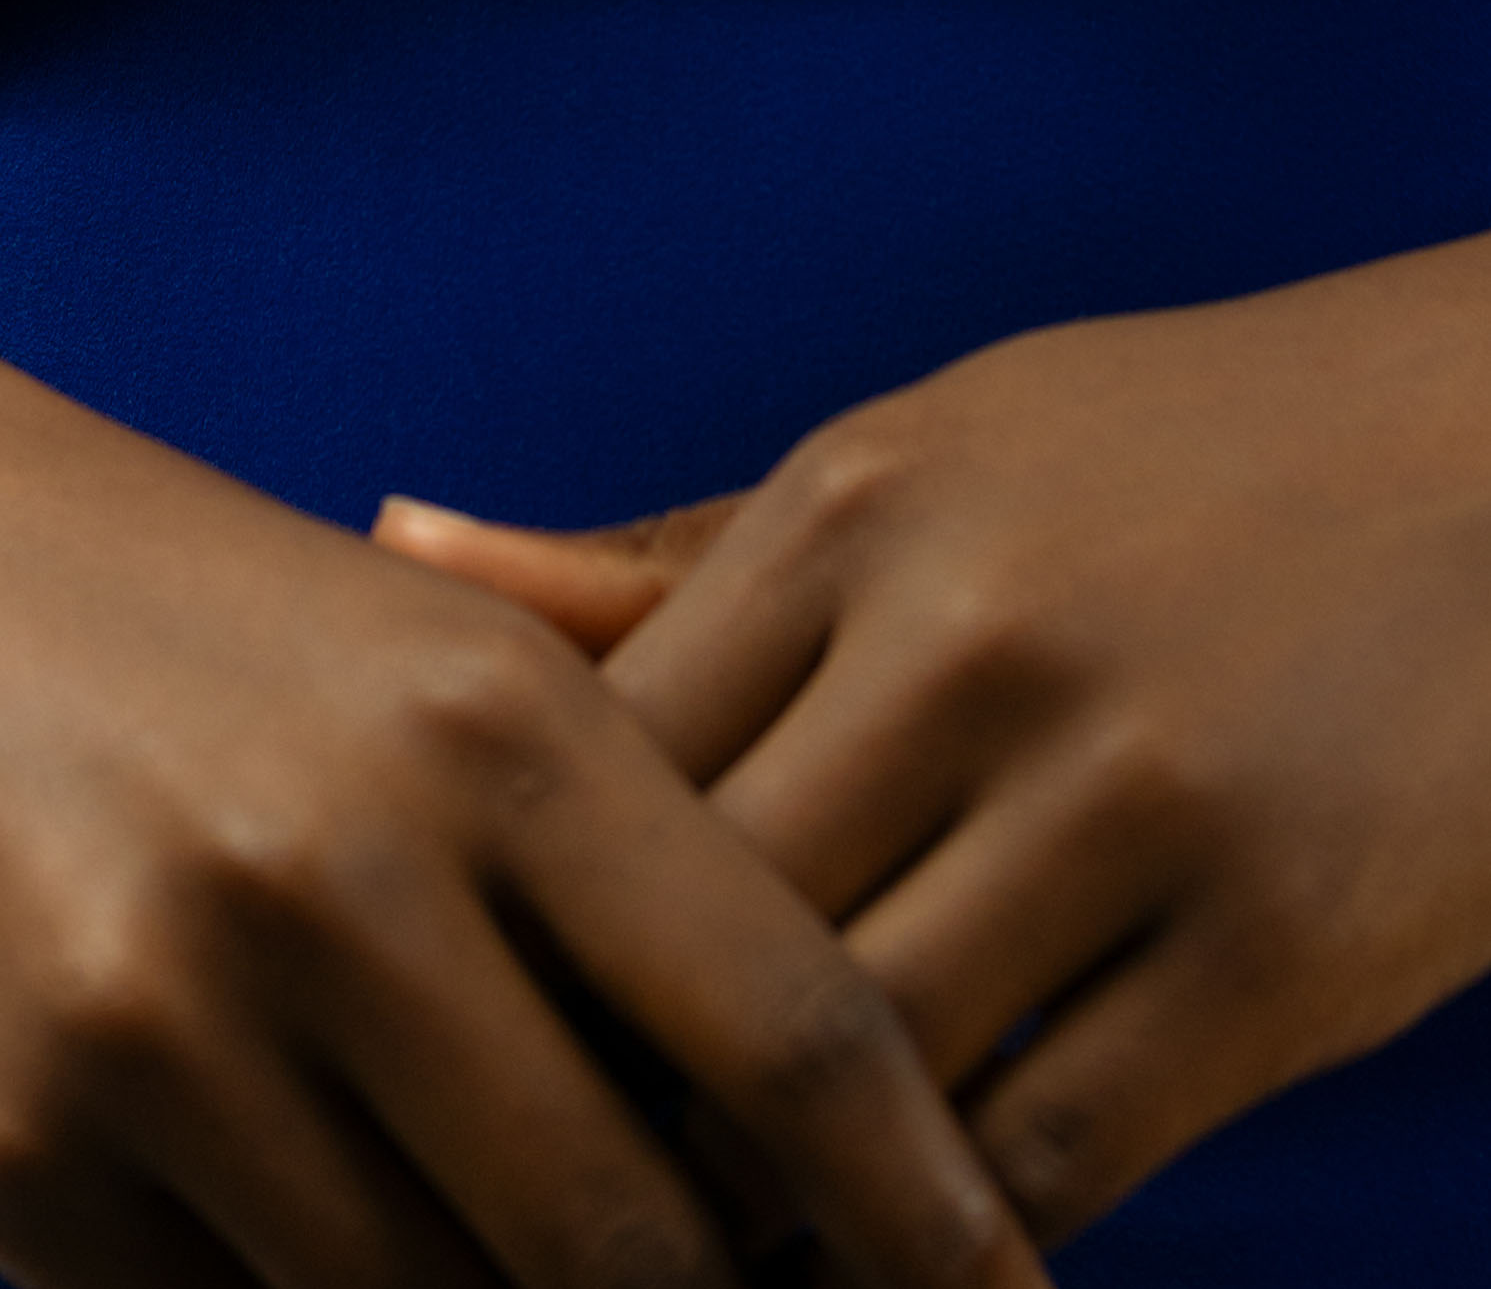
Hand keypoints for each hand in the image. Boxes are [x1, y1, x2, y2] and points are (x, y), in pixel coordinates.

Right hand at [0, 331, 1044, 1288]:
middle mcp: (342, 868)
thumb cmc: (200, 622)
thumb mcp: (442, 665)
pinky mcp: (16, 1149)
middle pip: (633, 1241)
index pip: (791, 1033)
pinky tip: (320, 1226)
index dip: (926, 1213)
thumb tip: (840, 1160)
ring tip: (531, 1261)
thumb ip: (637, 869)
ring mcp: (165, 1020)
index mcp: (491, 724)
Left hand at [384, 241, 1490, 1256]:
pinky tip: (901, 1270)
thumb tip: (397, 548)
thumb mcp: (914, 464)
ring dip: (766, 1199)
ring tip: (700, 1264)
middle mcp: (970, 632)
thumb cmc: (1166, 464)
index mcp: (851, 506)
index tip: (466, 1041)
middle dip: (610, 1089)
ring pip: (856, 1068)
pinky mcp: (1274, 942)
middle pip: (699, 925)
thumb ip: (666, 559)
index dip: (516, 930)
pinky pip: (1052, 1150)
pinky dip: (948, 1247)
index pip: (595, 761)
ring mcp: (1128, 787)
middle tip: (546, 1199)